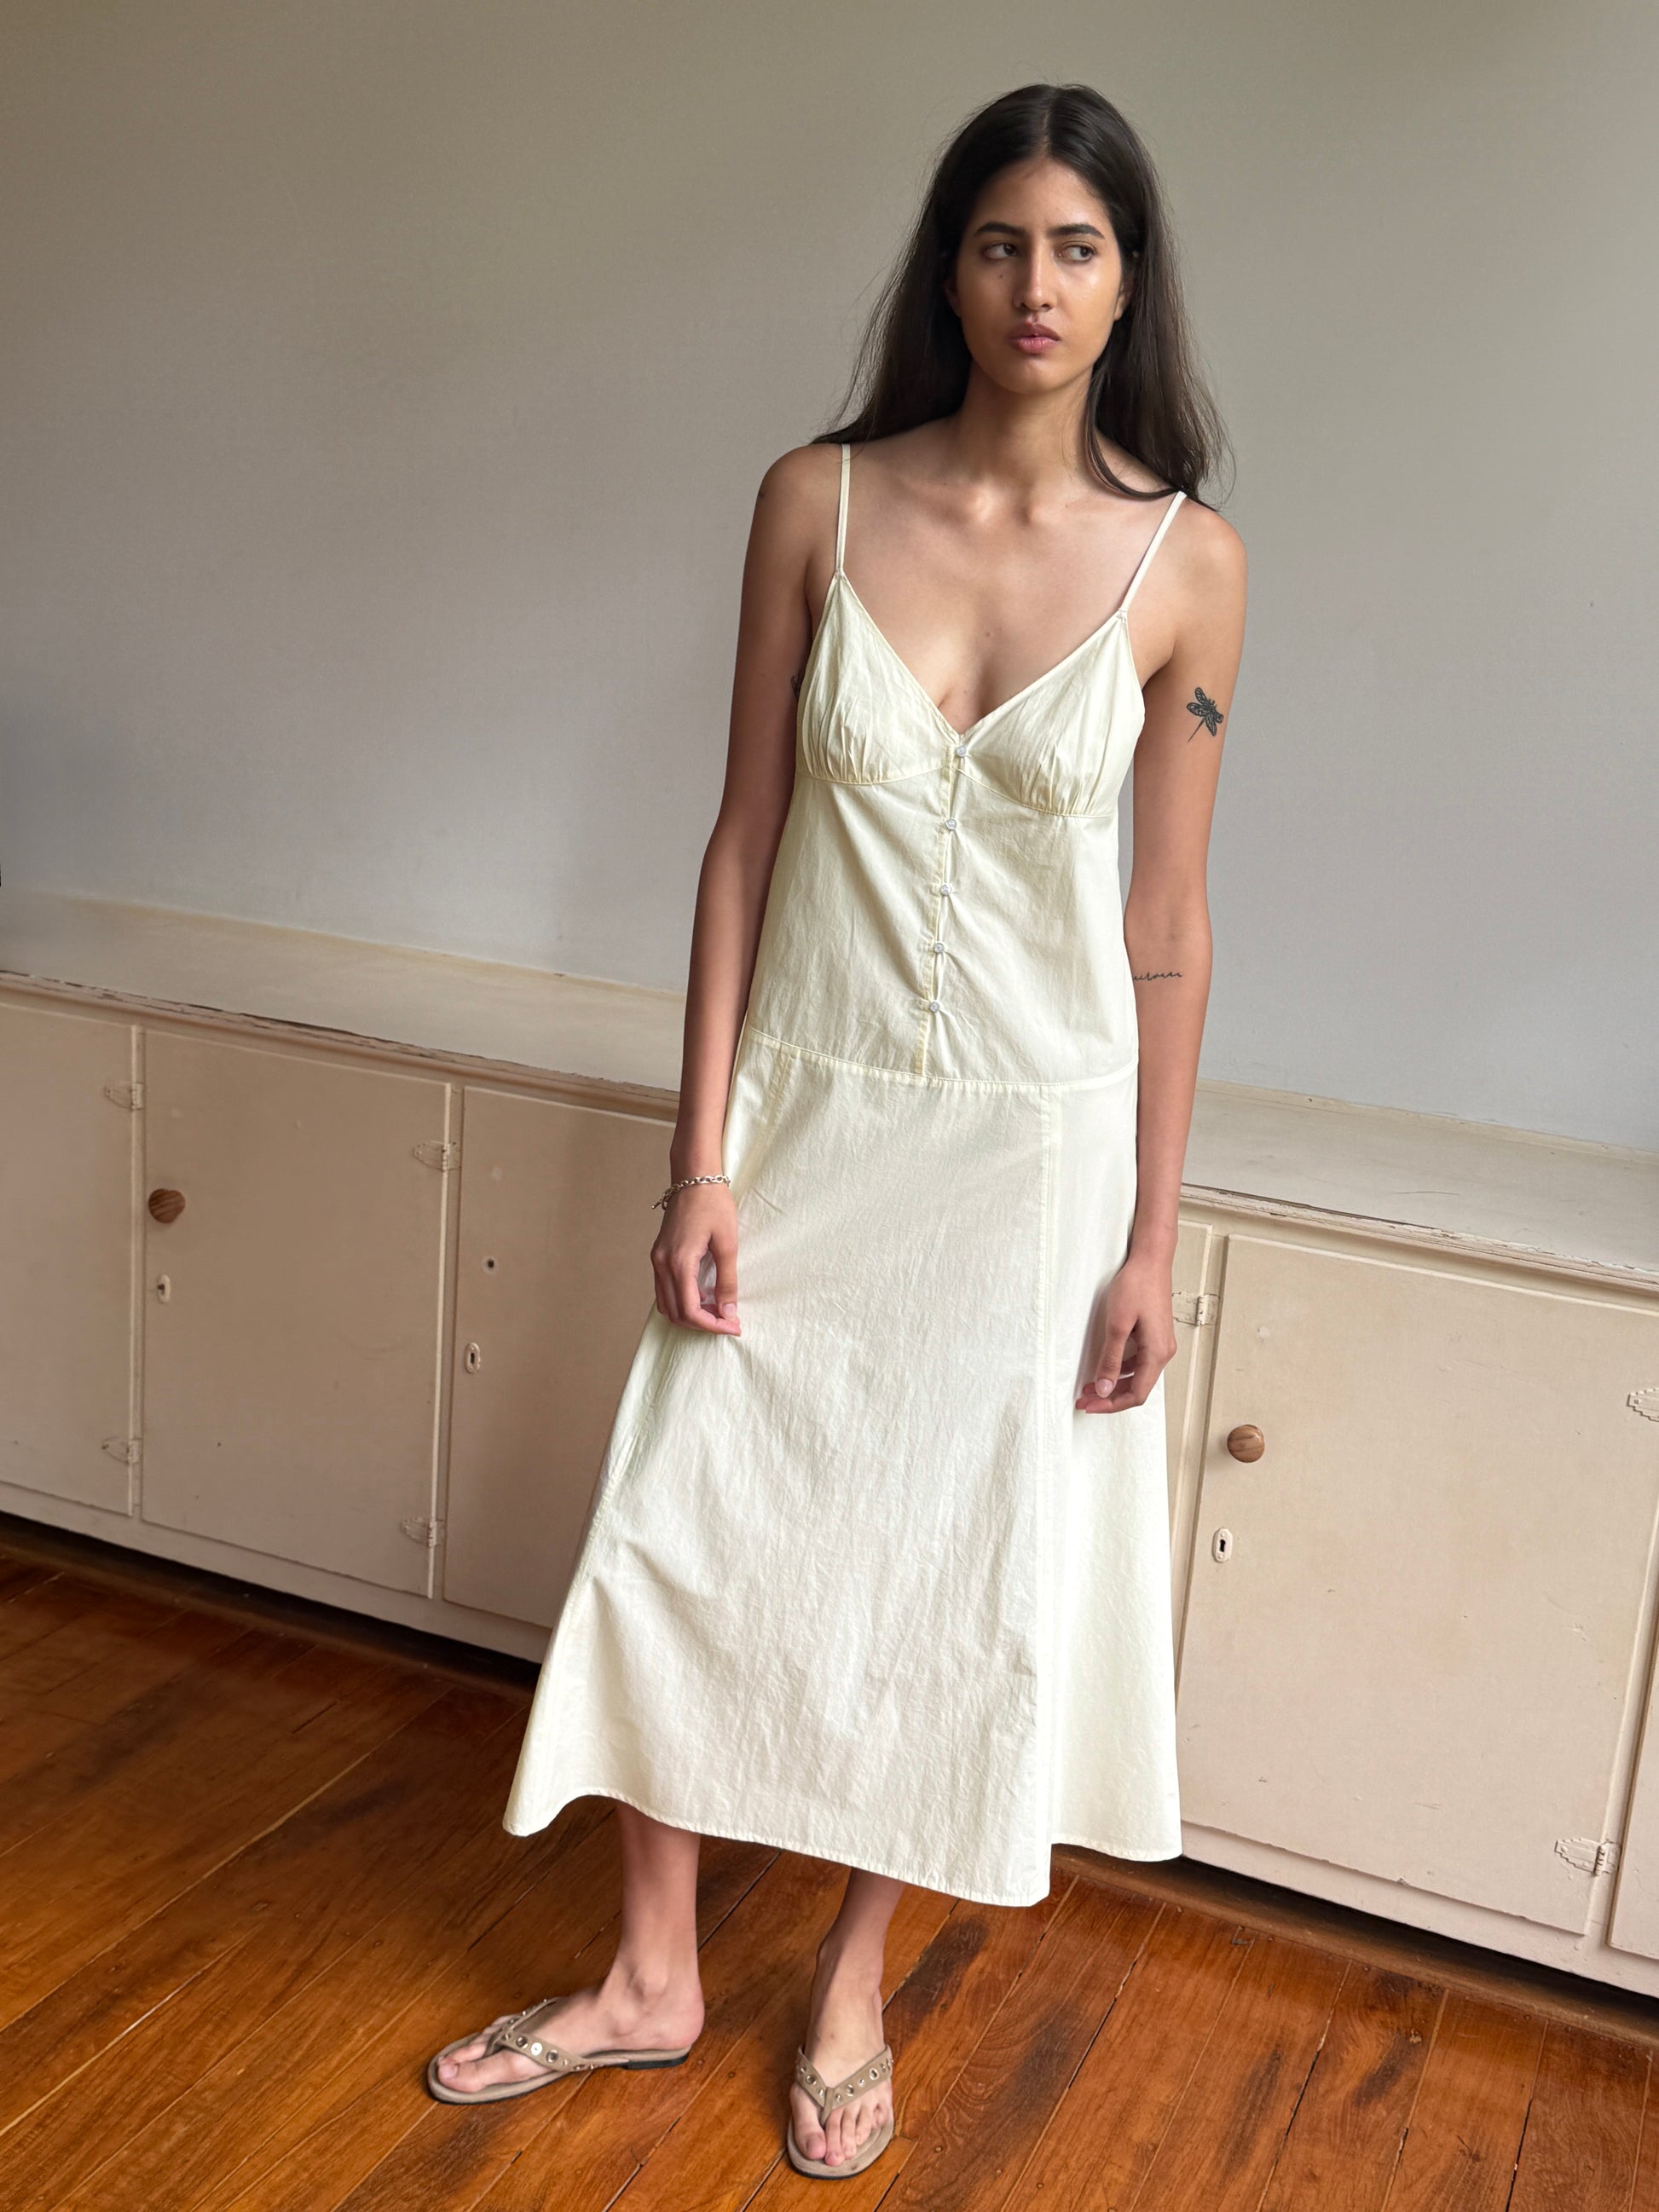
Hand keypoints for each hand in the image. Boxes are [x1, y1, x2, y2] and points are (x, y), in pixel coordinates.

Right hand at [651, 1183, 740, 1333]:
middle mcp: (662, 1265)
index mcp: (679, 1263)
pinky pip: (664, 1290)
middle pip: (676, 1314)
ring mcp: (657, 1260)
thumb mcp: (728, 1243)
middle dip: (703, 1324)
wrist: (694, 1177)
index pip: (690, 1311)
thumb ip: (727, 1281)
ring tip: (717, 1311)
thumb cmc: (713, 1205)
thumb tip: (729, 1312)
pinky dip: (682, 1301)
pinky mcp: (658, 1255)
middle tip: (729, 1322)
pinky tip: (703, 1296)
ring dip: (691, 1315)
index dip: (712, 1325)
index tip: (734, 1326)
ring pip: (667, 1305)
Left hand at [1075, 1250, 1175, 1412]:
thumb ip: (1111, 1359)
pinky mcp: (1155, 1336)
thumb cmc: (1136, 1286)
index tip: (1089, 1405)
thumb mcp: (1117, 1325)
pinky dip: (1122, 1370)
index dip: (1111, 1404)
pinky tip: (1105, 1368)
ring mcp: (1160, 1344)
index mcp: (1157, 1353)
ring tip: (1090, 1386)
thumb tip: (1104, 1389)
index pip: (1136, 1394)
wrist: (1151, 1261)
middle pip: (1138, 1388)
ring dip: (1114, 1384)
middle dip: (1110, 1397)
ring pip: (1138, 1376)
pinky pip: (1139, 1362)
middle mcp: (1163, 1352)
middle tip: (1084, 1399)